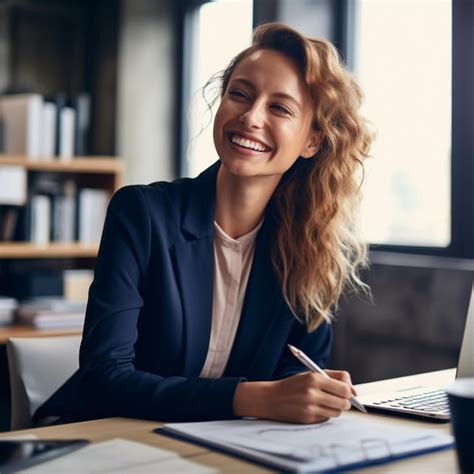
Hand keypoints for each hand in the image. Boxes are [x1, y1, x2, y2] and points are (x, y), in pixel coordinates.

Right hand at [233, 370, 354, 423]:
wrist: (271, 398)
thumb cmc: (293, 385)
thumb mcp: (311, 374)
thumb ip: (333, 377)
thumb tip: (353, 391)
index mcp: (314, 378)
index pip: (344, 388)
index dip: (348, 391)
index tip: (347, 391)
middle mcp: (312, 393)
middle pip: (343, 402)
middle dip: (344, 401)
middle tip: (338, 398)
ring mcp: (310, 407)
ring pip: (337, 412)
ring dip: (335, 408)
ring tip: (325, 402)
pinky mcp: (308, 418)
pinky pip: (326, 418)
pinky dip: (325, 413)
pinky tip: (315, 408)